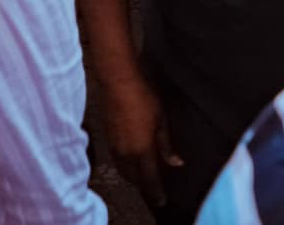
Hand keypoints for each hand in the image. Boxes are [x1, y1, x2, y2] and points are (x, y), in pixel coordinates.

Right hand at [101, 75, 181, 206]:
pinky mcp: (108, 138)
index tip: (162, 200)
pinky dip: (125, 166)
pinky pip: (117, 161)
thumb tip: (176, 163)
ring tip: (143, 177)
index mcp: (142, 151)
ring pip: (124, 171)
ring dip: (133, 177)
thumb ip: (167, 146)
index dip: (156, 192)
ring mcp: (114, 146)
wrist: (118, 82)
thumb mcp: (162, 121)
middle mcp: (126, 153)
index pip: (150, 179)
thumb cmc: (144, 99)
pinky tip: (131, 161)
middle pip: (135, 178)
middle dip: (144, 186)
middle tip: (154, 189)